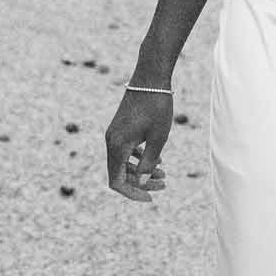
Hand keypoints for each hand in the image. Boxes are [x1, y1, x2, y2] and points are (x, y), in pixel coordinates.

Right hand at [105, 89, 173, 203]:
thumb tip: (142, 183)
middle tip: (164, 184)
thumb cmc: (157, 106)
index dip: (132, 193)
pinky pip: (126, 151)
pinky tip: (157, 160)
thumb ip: (149, 163)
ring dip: (142, 171)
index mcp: (117, 146)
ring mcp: (114, 134)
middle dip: (141, 182)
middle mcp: (111, 141)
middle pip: (120, 174)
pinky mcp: (120, 127)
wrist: (150, 77)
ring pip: (123, 162)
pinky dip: (139, 158)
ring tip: (164, 174)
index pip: (117, 182)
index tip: (151, 198)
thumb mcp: (158, 138)